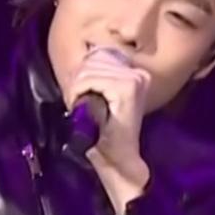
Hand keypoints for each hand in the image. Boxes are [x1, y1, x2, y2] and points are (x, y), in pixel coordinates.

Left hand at [66, 46, 151, 210]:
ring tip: (80, 107)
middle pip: (92, 60)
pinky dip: (78, 92)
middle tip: (76, 104)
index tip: (77, 95)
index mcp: (135, 74)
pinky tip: (81, 107)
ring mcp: (135, 80)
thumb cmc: (105, 134)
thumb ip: (92, 76)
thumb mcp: (97, 98)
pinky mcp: (128, 88)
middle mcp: (139, 73)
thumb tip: (81, 56)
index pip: (99, 55)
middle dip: (77, 81)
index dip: (81, 73)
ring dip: (76, 89)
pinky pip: (90, 79)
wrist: (117, 159)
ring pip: (88, 69)